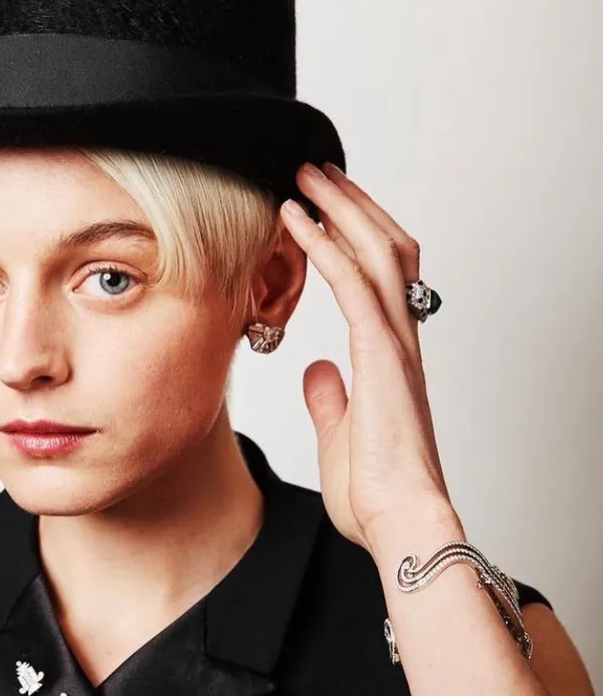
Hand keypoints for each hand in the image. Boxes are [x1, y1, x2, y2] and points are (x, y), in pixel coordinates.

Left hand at [278, 162, 454, 550]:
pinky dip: (324, 242)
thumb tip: (316, 370)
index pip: (382, 274)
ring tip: (305, 175)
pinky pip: (351, 282)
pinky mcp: (380, 356)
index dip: (358, 233)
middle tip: (317, 171)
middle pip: (386, 247)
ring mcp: (395, 344)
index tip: (327, 205)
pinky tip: (294, 217)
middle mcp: (400, 339)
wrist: (399, 524)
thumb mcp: (341, 433)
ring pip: (375, 251)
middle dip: (352, 204)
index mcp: (391, 355)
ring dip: (339, 206)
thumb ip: (330, 397)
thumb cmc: (376, 493)